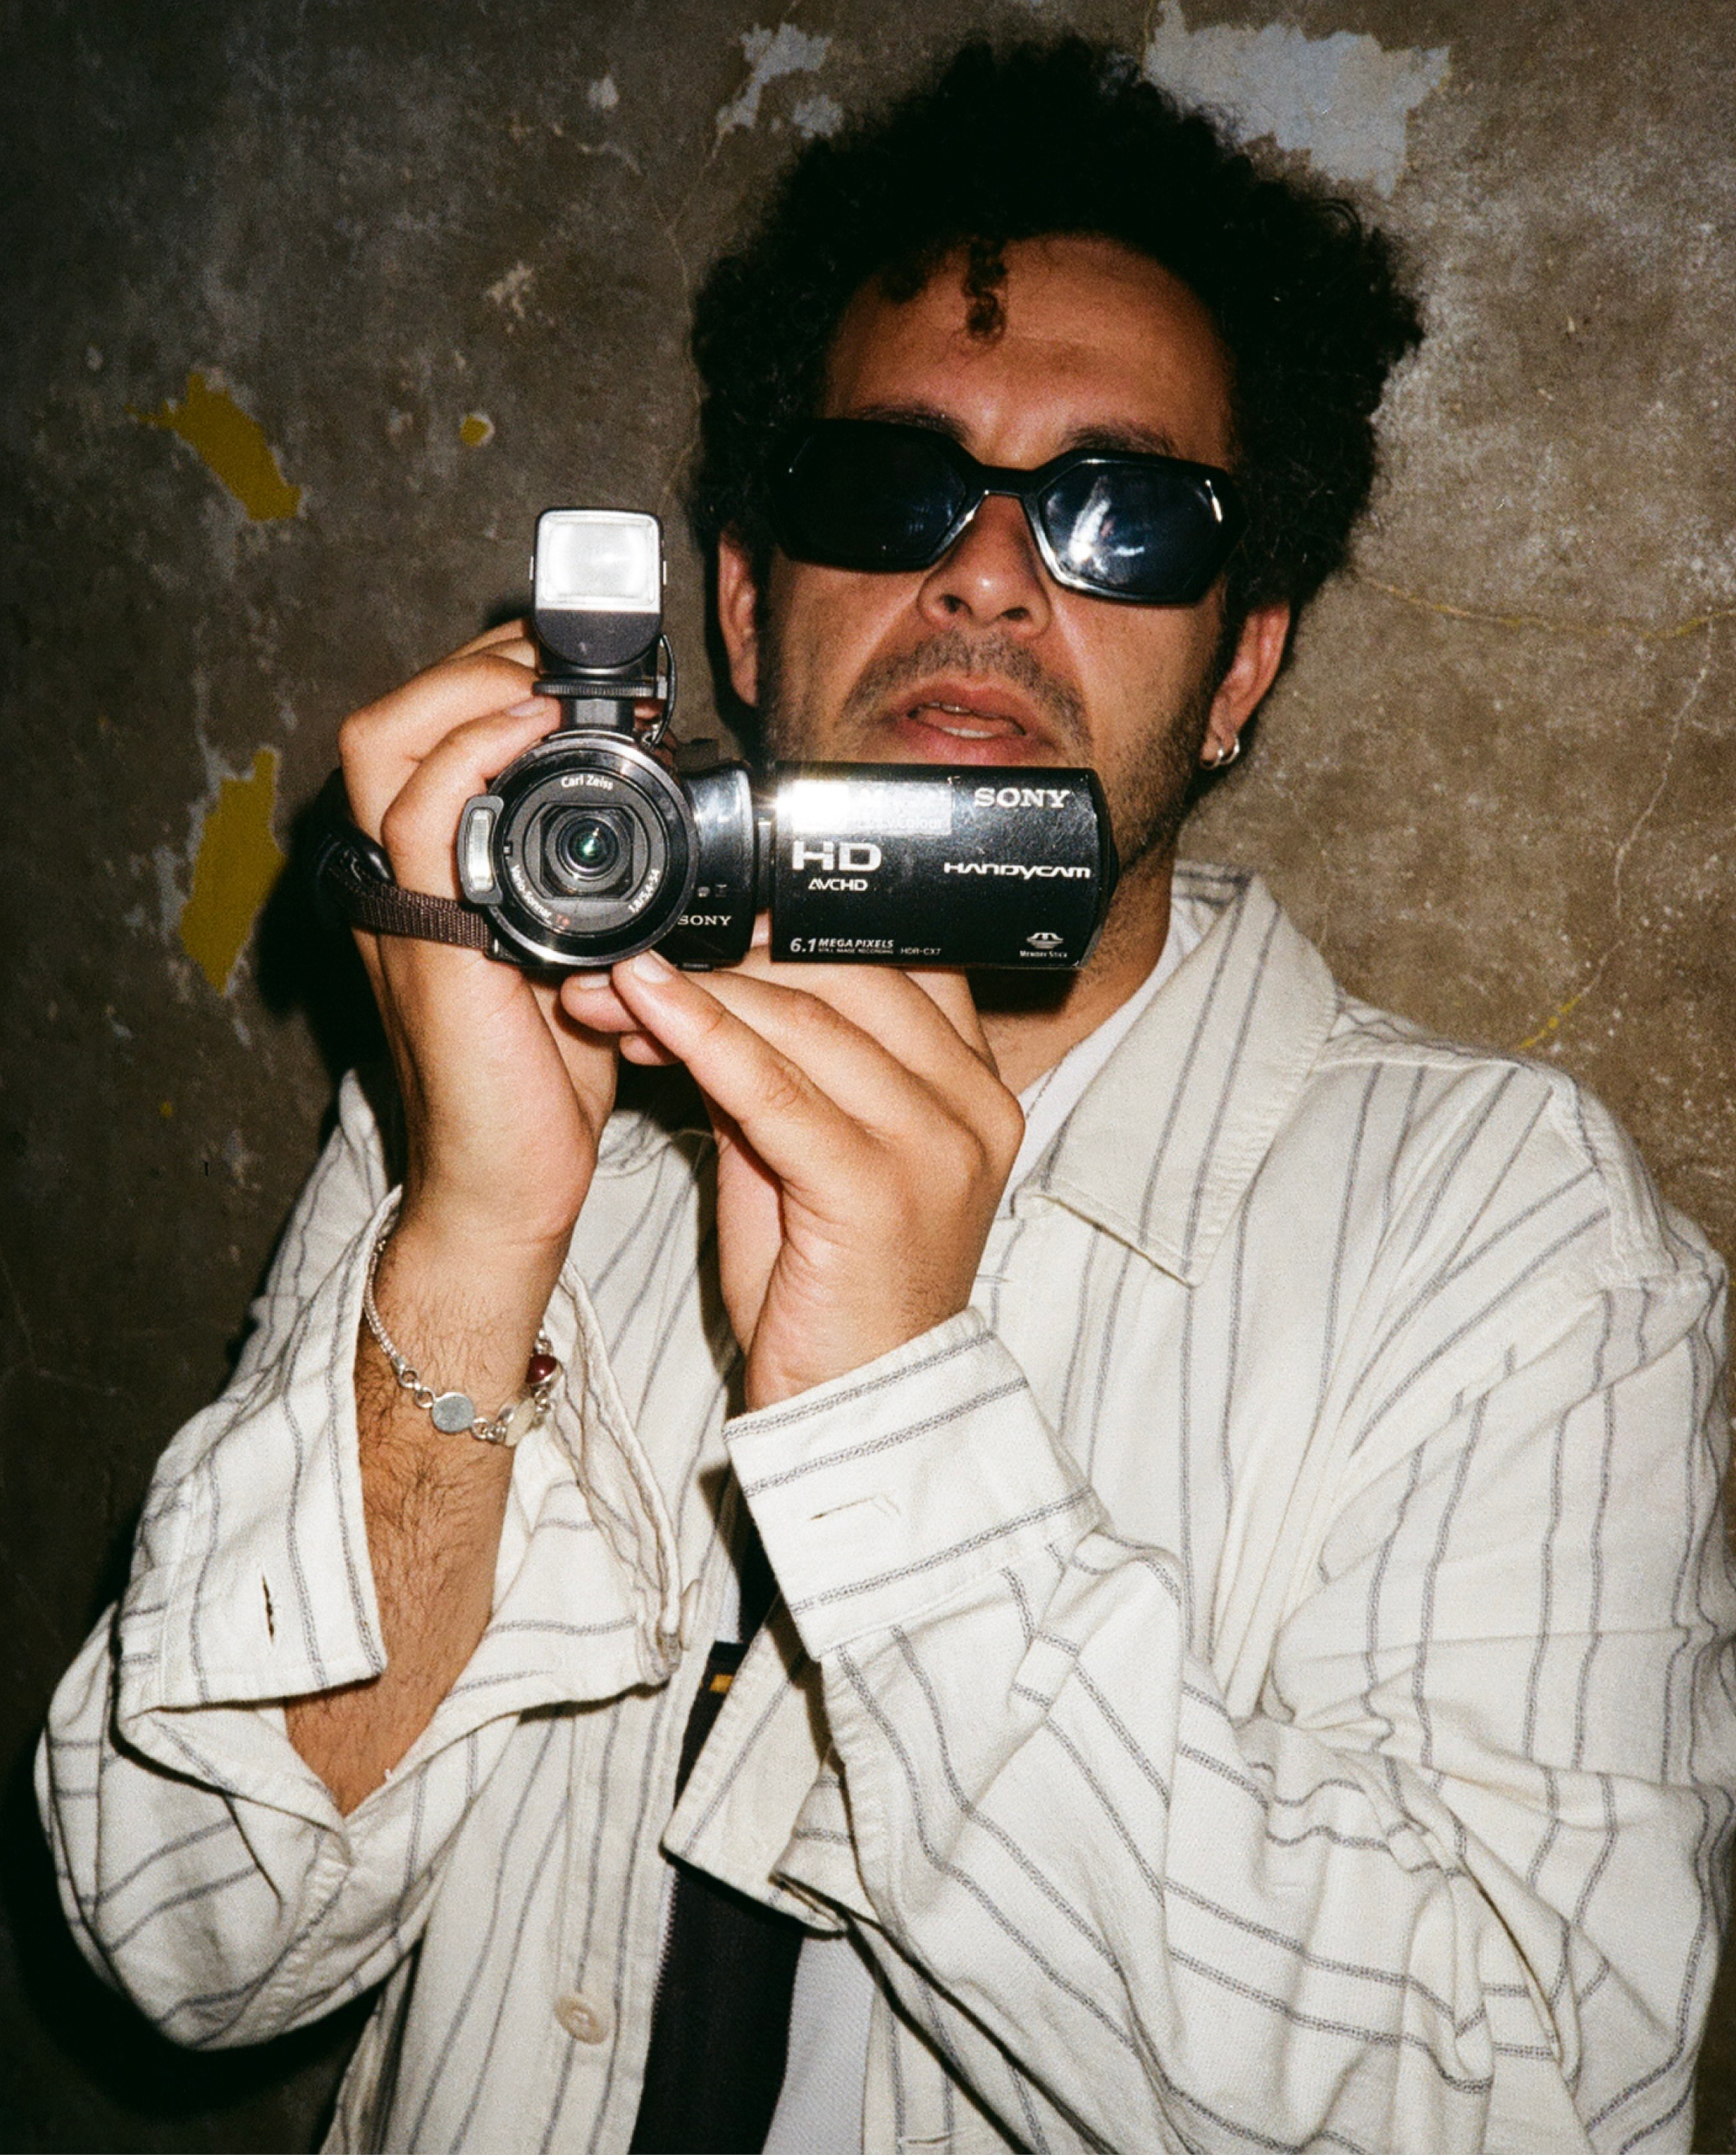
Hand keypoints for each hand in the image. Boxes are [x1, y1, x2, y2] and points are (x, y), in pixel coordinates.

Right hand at [338, 623, 618, 1273]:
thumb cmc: (546, 1076)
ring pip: (388, 743)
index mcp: (429, 871)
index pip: (422, 733)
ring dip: (471, 689)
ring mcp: (403, 903)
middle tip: (560, 658)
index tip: (569, 661)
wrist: (512, 1181)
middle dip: (475, 664)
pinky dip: (470, 755)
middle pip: (391, 717)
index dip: (483, 677)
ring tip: (548, 679)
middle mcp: (398, 874)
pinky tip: (531, 729)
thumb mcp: (578, 951)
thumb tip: (669, 819)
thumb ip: (591, 883)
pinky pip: (423, 817)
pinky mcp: (427, 939)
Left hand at [563, 941, 1023, 1409]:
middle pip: (848, 977)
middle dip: (730, 953)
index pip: (895, 961)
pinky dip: (701, 1037)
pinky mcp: (876, 1190)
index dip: (793, 924)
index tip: (705, 914)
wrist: (857, 1408)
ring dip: (695, 991)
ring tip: (610, 980)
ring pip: (805, 1022)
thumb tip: (704, 976)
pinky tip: (641, 1007)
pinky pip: (774, 1089)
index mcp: (974, 1085)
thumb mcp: (811, 1152)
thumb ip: (781, 1064)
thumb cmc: (833, 1286)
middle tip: (634, 948)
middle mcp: (971, 1106)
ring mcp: (934, 1147)